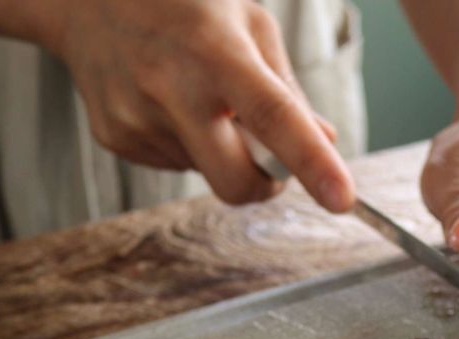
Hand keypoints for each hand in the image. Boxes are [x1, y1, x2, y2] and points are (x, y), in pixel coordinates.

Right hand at [49, 0, 354, 209]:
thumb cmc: (183, 4)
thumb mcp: (247, 23)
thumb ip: (288, 89)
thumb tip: (325, 143)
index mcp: (215, 51)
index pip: (274, 117)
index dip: (311, 163)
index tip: (342, 199)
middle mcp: (171, 88)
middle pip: (236, 183)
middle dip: (263, 183)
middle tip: (266, 153)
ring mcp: (136, 118)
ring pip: (208, 174)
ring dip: (220, 151)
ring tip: (196, 95)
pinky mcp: (116, 139)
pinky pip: (177, 167)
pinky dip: (188, 146)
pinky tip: (168, 103)